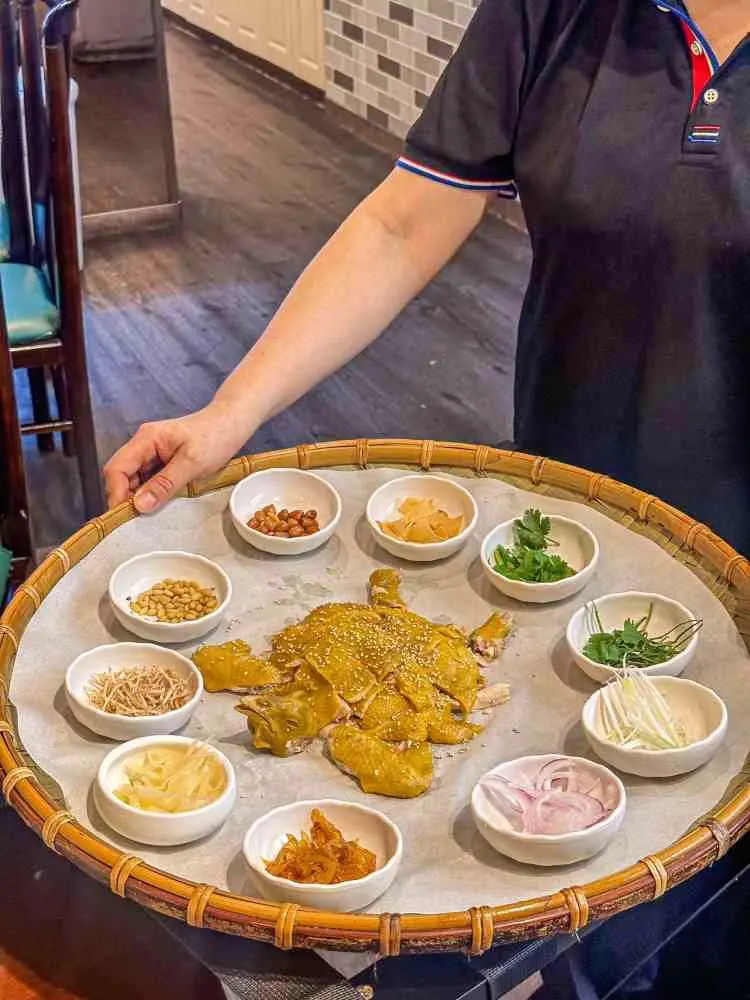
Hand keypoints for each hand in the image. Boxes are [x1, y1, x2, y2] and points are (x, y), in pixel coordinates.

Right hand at [104, 402, 252, 512]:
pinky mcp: (162, 461)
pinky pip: (148, 480)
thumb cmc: (216, 436)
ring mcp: (152, 453)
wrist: (233, 423)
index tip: (124, 516)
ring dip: (138, 497)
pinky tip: (159, 505)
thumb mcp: (192, 463)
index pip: (116, 468)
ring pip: (133, 480)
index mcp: (146, 439)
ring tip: (149, 516)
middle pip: (121, 475)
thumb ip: (164, 484)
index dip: (116, 494)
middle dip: (125, 498)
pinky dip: (150, 493)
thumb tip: (139, 505)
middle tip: (136, 521)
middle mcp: (144, 444)